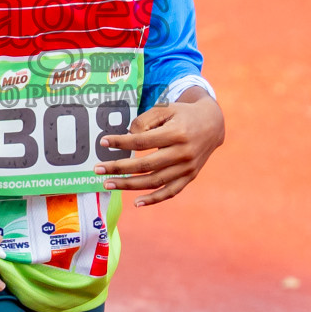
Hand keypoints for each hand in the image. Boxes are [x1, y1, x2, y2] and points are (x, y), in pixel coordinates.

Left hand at [93, 91, 224, 206]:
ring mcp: (187, 168)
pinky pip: (170, 192)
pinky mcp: (190, 177)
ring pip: (155, 181)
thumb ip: (144, 121)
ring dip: (129, 185)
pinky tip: (136, 203)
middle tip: (97, 169)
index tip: (103, 142)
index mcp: (176, 133)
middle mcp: (183, 153)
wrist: (212, 124)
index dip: (121, 143)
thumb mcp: (165, 109)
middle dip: (119, 168)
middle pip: (145, 165)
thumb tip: (127, 138)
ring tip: (108, 184)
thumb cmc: (182, 114)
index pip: (142, 141)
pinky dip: (153, 200)